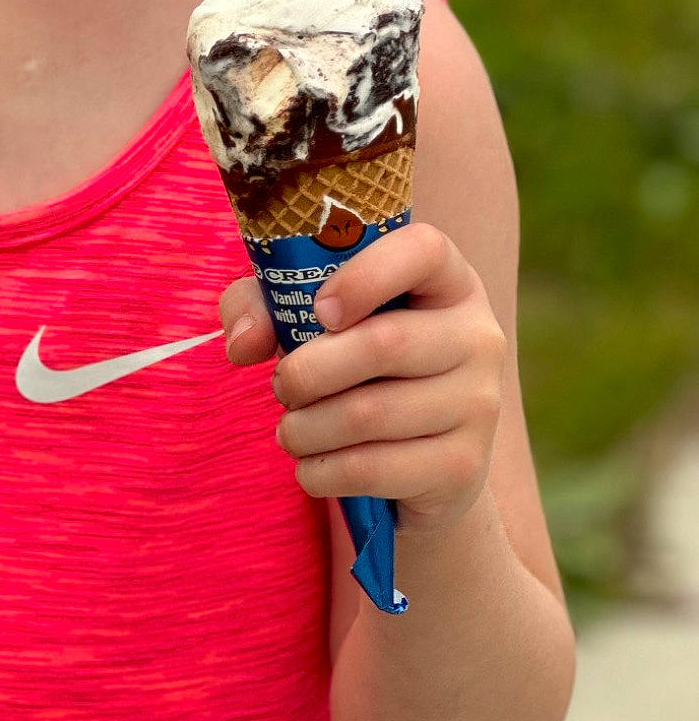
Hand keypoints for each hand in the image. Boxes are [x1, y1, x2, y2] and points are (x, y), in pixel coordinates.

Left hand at [220, 222, 507, 535]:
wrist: (421, 461)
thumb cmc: (356, 366)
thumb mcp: (308, 319)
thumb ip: (263, 307)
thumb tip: (242, 343)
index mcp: (447, 281)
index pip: (423, 250)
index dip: (364, 275)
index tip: (319, 309)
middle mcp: (477, 336)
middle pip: (383, 343)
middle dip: (307, 371)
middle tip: (283, 386)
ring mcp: (479, 404)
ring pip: (368, 414)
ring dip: (304, 428)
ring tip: (290, 429)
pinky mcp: (463, 465)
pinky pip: (373, 468)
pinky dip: (321, 471)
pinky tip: (312, 466)